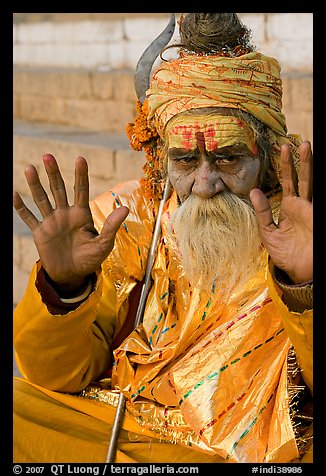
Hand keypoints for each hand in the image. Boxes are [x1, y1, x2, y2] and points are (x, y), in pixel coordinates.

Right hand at [13, 154, 128, 292]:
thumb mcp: (104, 244)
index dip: (81, 175)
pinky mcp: (40, 233)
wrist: (73, 275)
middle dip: (53, 173)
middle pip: (59, 189)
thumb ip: (112, 226)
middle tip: (48, 156)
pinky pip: (29, 218)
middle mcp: (65, 214)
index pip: (81, 190)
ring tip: (30, 168)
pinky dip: (21, 208)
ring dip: (35, 185)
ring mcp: (51, 222)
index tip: (80, 159)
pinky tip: (14, 194)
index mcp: (82, 214)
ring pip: (42, 199)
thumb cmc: (91, 259)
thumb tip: (125, 208)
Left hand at [250, 141, 311, 283]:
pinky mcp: (315, 215)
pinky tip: (310, 169)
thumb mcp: (268, 233)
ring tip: (305, 145)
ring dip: (308, 164)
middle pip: (301, 177)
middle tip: (295, 142)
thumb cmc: (286, 255)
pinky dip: (313, 183)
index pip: (287, 182)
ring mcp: (311, 209)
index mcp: (289, 208)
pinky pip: (314, 196)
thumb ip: (262, 212)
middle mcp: (302, 205)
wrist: (300, 271)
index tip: (281, 149)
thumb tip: (254, 191)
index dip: (285, 166)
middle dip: (299, 160)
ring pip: (310, 182)